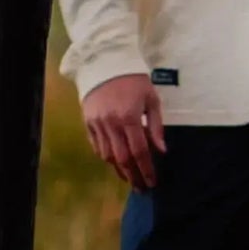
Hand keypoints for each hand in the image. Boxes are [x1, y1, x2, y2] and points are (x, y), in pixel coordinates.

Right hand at [82, 73, 166, 190]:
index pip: (140, 151)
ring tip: (130, 178)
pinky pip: (96, 146)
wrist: (105, 62)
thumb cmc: (134, 79)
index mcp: (129, 117)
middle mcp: (111, 124)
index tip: (153, 182)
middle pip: (122, 159)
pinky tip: (115, 163)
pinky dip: (106, 157)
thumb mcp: (151, 98)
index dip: (147, 169)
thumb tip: (161, 150)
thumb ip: (155, 125)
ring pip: (108, 156)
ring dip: (119, 170)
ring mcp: (97, 124)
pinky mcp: (87, 122)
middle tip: (142, 187)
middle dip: (133, 176)